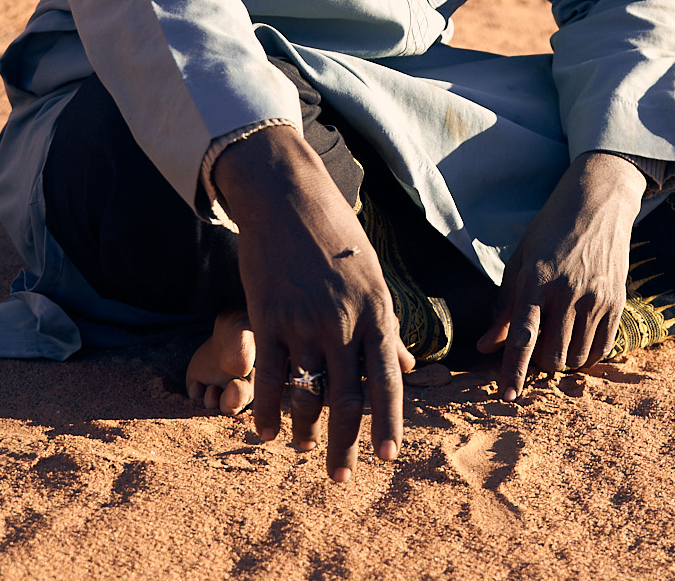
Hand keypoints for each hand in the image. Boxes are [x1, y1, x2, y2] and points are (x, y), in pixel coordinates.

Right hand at [212, 126, 412, 481]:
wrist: (288, 197)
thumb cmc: (337, 236)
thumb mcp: (373, 276)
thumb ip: (387, 326)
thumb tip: (407, 367)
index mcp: (376, 310)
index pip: (387, 381)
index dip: (388, 423)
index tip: (388, 458)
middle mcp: (343, 322)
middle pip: (347, 399)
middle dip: (345, 444)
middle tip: (342, 476)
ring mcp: (304, 321)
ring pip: (307, 394)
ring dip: (305, 431)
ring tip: (303, 448)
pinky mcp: (269, 317)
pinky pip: (270, 377)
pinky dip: (268, 411)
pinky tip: (268, 432)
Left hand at [477, 151, 642, 399]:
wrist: (597, 204)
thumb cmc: (550, 230)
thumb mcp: (520, 260)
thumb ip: (503, 307)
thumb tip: (484, 346)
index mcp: (537, 279)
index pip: (523, 335)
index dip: (514, 370)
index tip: (506, 398)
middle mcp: (568, 291)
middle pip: (552, 356)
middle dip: (539, 361)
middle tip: (537, 341)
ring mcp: (596, 298)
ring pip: (577, 358)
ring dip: (563, 359)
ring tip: (558, 334)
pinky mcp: (616, 302)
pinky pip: (602, 349)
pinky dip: (587, 354)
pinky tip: (579, 336)